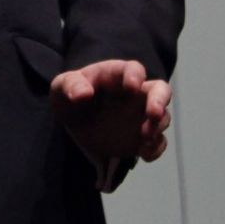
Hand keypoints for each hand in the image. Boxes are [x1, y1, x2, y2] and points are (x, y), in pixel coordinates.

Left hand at [48, 60, 171, 187]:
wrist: (72, 123)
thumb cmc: (69, 96)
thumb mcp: (62, 86)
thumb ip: (71, 85)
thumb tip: (84, 93)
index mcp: (116, 75)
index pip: (133, 69)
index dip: (136, 76)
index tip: (132, 86)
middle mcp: (136, 93)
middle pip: (161, 90)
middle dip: (160, 101)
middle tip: (153, 114)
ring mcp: (141, 115)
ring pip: (162, 117)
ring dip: (157, 127)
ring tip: (143, 138)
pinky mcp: (142, 137)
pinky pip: (158, 141)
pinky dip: (156, 148)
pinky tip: (144, 154)